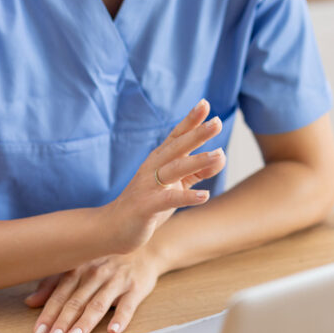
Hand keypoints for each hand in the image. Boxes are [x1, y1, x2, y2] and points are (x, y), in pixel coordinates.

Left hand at [27, 247, 163, 332]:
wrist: (145, 248)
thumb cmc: (107, 261)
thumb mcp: (78, 267)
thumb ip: (53, 283)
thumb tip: (30, 301)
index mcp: (79, 268)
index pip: (60, 293)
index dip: (48, 312)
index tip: (39, 332)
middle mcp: (96, 273)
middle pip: (77, 300)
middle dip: (64, 320)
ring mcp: (117, 280)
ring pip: (98, 303)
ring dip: (86, 322)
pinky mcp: (136, 288)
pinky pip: (128, 305)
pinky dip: (120, 318)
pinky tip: (113, 331)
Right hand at [104, 99, 225, 254]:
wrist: (112, 228)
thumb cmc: (148, 203)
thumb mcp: (175, 185)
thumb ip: (198, 171)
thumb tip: (221, 155)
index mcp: (159, 160)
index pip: (176, 136)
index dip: (190, 121)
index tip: (205, 104)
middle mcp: (152, 168)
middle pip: (177, 147)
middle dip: (197, 134)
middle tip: (217, 122)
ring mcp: (148, 186)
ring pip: (174, 170)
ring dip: (197, 162)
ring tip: (219, 154)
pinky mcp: (146, 207)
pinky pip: (168, 200)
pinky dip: (186, 196)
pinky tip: (204, 196)